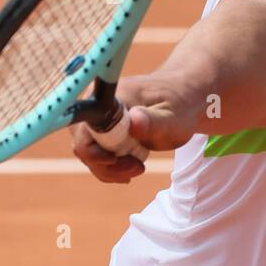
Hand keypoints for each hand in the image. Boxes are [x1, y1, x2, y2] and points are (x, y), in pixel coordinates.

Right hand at [71, 74, 199, 183]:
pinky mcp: (100, 129)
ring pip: (87, 151)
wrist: (183, 100)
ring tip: (138, 168)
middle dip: (106, 164)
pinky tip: (129, 169)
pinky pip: (95, 153)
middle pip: (82, 143)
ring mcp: (96, 118)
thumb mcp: (173, 118)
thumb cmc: (179, 107)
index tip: (115, 160)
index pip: (85, 128)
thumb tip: (133, 122)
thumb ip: (153, 121)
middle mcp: (96, 104)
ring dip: (109, 168)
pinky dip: (110, 167)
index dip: (93, 150)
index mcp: (110, 96)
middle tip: (138, 168)